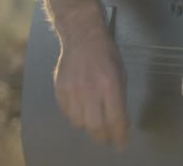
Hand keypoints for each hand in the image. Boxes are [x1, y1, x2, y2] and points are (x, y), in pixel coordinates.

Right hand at [54, 33, 128, 150]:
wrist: (82, 38)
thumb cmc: (107, 55)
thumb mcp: (121, 75)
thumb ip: (119, 99)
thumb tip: (120, 122)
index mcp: (110, 85)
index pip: (115, 119)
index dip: (119, 135)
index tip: (122, 144)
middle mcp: (90, 91)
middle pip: (96, 126)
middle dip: (104, 137)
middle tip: (108, 139)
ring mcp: (73, 91)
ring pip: (80, 123)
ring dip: (90, 127)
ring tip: (95, 123)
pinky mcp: (60, 91)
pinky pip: (68, 114)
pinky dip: (77, 117)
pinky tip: (83, 111)